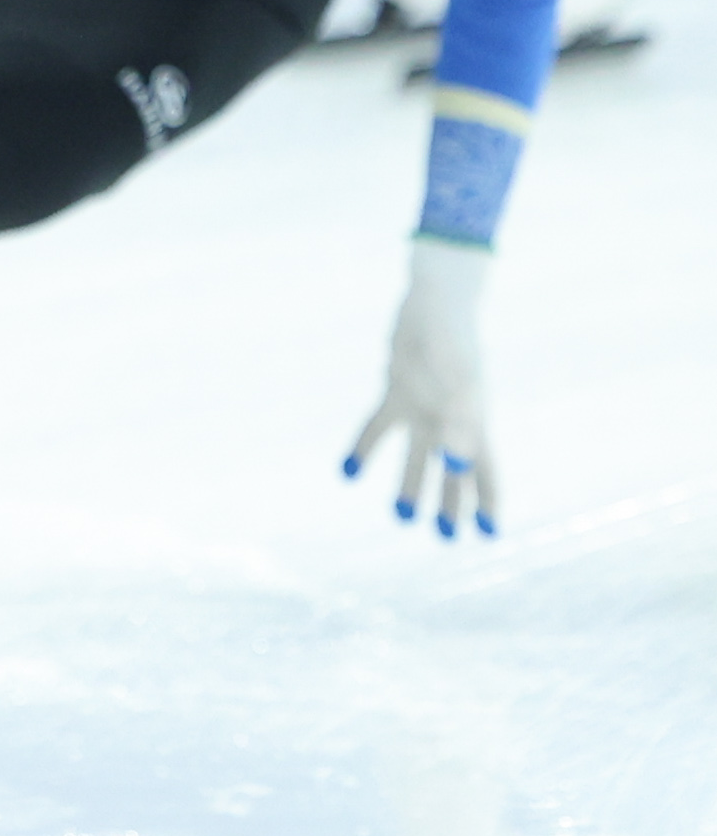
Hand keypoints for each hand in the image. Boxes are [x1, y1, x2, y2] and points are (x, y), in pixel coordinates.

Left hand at [345, 236, 496, 537]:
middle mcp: (450, 416)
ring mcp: (424, 404)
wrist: (433, 297)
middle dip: (452, 503)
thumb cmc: (450, 334)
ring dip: (409, 484)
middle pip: (452, 469)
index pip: (485, 468)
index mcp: (473, 418)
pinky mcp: (397, 390)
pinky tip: (346, 473)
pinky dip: (364, 447)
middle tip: (447, 538)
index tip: (489, 533)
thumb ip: (460, 422)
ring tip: (400, 517)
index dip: (487, 500)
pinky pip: (379, 424)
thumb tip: (456, 464)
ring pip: (416, 454)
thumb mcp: (456, 381)